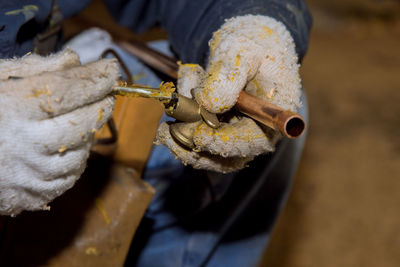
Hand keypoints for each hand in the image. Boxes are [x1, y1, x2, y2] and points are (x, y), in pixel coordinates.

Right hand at [0, 49, 118, 214]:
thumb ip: (37, 69)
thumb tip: (74, 60)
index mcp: (15, 109)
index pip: (70, 89)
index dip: (97, 78)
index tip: (111, 68)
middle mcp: (28, 143)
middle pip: (84, 120)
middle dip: (102, 102)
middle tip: (106, 90)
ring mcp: (35, 173)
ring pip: (84, 148)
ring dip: (90, 128)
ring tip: (82, 114)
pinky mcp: (37, 194)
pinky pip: (73, 172)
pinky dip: (79, 155)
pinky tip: (68, 143)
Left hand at [157, 15, 301, 172]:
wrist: (247, 46)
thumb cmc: (250, 45)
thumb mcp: (240, 50)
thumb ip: (228, 74)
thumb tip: (209, 105)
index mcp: (274, 112)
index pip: (254, 141)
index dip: (226, 143)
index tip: (198, 137)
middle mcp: (260, 130)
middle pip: (231, 156)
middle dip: (196, 149)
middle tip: (168, 134)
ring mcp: (240, 134)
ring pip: (212, 154)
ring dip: (185, 145)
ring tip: (163, 129)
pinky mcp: (223, 132)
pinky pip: (202, 143)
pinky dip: (183, 133)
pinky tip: (173, 115)